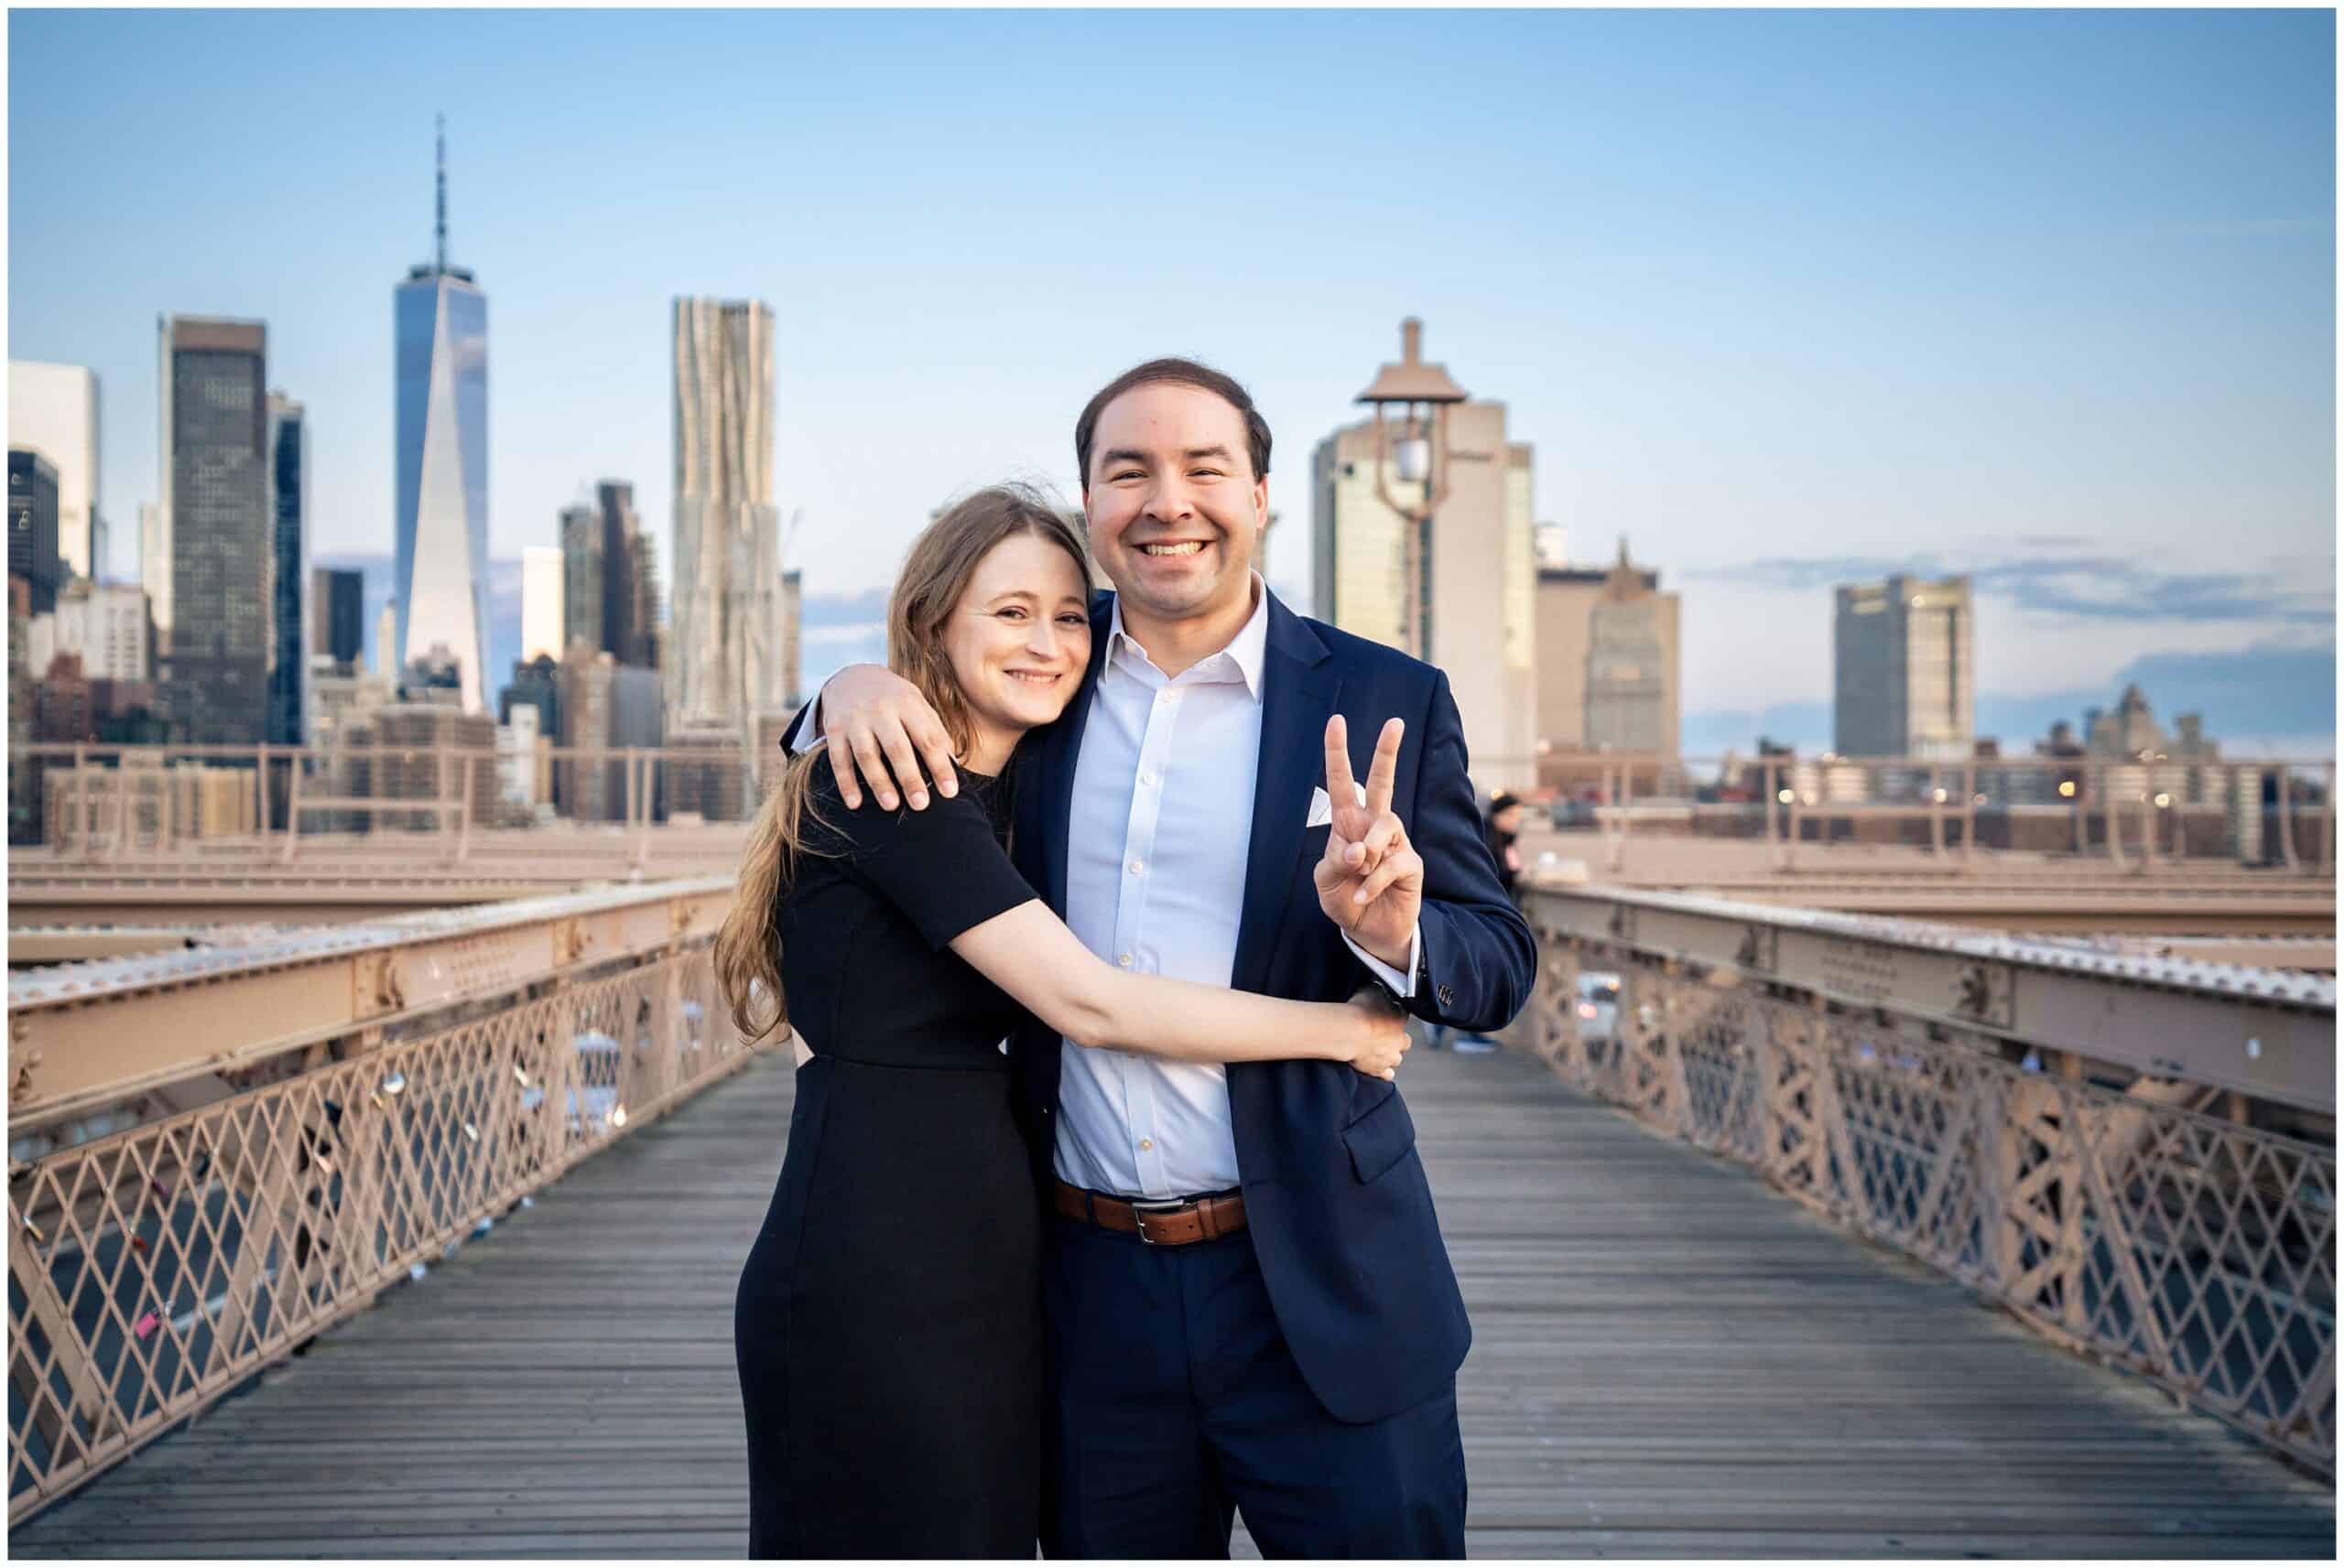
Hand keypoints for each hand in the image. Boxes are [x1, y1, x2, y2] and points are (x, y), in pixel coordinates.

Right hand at [819, 664, 958, 810]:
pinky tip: (854, 803)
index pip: (928, 738)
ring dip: (879, 782)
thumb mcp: (916, 704)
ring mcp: (855, 719)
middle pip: (897, 747)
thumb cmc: (894, 699)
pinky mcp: (834, 729)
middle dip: (909, 777)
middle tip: (921, 804)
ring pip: (867, 755)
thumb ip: (934, 731)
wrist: (851, 676)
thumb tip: (953, 766)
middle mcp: (881, 709)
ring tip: (891, 806)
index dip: (940, 766)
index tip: (950, 792)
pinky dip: (846, 782)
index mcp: (908, 703)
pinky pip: (839, 759)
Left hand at [1314, 715, 1422, 969]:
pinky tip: (1362, 895)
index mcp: (1348, 823)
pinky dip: (1372, 882)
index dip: (1337, 752)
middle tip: (1396, 722)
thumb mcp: (1325, 882)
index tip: (1336, 720)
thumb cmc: (1345, 899)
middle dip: (1387, 751)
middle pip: (1382, 782)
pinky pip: (1391, 863)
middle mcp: (1374, 826)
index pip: (1342, 782)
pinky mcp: (1410, 864)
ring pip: (1386, 825)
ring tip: (1357, 870)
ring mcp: (1395, 843)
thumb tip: (1358, 849)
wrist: (1369, 932)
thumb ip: (1334, 861)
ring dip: (1367, 850)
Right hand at [1344, 989, 1411, 1079]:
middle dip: (1395, 1038)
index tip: (1382, 1012)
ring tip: (1375, 1050)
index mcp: (1401, 1017)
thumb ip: (1380, 991)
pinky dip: (1383, 1071)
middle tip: (1380, 1034)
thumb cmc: (1358, 1008)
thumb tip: (1381, 989)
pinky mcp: (1380, 1070)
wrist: (1349, 1032)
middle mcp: (1400, 1038)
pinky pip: (1387, 1074)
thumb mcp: (1371, 989)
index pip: (1403, 1014)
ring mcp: (1391, 1056)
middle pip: (1404, 1040)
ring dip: (1389, 1054)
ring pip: (1396, 1058)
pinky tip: (1375, 1065)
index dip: (1393, 1013)